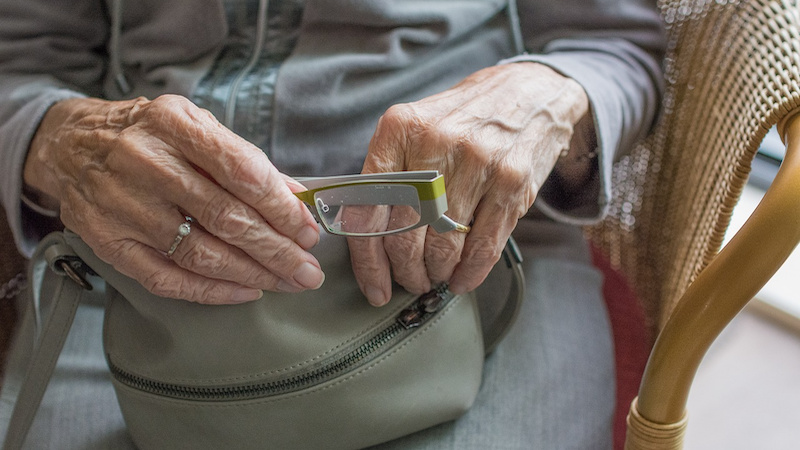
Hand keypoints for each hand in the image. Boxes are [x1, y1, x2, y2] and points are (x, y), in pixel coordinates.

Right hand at [23, 95, 323, 303]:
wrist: (71, 145)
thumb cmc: (150, 136)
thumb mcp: (197, 127)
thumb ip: (245, 160)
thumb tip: (297, 199)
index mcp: (173, 124)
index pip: (241, 171)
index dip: (281, 207)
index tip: (308, 231)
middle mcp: (144, 162)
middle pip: (225, 218)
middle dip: (276, 250)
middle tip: (308, 271)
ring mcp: (122, 205)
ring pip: (200, 253)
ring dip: (252, 274)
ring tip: (286, 283)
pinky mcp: (108, 241)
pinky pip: (166, 278)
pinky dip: (211, 291)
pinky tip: (244, 291)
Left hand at [348, 63, 589, 305]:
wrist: (527, 93)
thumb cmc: (461, 119)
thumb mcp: (415, 128)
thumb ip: (387, 174)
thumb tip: (362, 237)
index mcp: (399, 129)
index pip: (368, 208)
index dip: (368, 259)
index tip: (374, 285)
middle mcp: (435, 142)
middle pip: (405, 234)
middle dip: (405, 272)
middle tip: (409, 281)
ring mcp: (477, 162)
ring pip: (443, 245)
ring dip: (436, 274)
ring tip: (435, 277)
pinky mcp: (511, 181)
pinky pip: (483, 246)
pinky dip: (469, 273)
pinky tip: (462, 279)